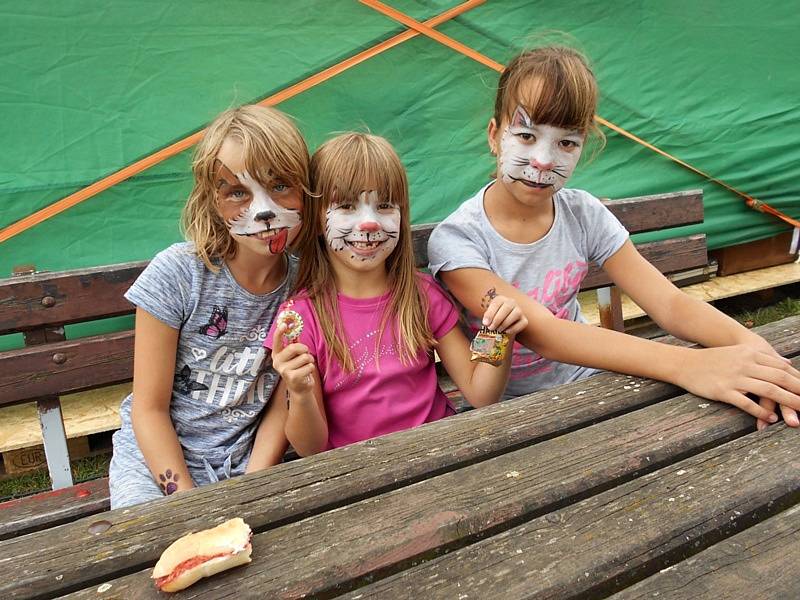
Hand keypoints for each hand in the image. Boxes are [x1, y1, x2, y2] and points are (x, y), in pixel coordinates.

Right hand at [271, 323, 314, 394]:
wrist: (299, 388)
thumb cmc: (298, 368)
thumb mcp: (294, 354)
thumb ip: (293, 341)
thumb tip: (294, 326)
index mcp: (276, 354)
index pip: (276, 341)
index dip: (280, 332)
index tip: (284, 324)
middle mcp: (277, 362)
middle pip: (294, 347)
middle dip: (304, 349)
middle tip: (305, 353)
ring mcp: (284, 370)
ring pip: (304, 357)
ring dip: (309, 360)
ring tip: (305, 366)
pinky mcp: (293, 377)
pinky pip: (309, 366)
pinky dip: (311, 368)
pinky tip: (306, 373)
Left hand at [481, 294, 527, 335]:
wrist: (503, 323)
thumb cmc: (494, 318)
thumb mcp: (489, 315)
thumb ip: (487, 317)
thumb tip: (486, 323)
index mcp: (500, 299)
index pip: (496, 303)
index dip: (490, 314)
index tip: (485, 323)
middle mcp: (511, 302)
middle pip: (507, 308)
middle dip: (497, 320)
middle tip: (491, 328)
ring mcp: (519, 310)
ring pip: (516, 314)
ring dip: (505, 323)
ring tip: (498, 330)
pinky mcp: (524, 320)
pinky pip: (522, 323)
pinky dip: (514, 328)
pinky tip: (506, 331)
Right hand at [677, 344, 799, 425]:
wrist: (685, 363)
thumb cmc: (714, 359)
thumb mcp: (739, 352)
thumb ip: (763, 357)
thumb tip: (787, 362)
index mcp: (751, 354)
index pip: (782, 367)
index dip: (799, 379)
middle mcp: (745, 364)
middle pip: (779, 379)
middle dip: (799, 391)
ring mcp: (734, 378)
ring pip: (768, 391)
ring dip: (787, 404)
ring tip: (798, 416)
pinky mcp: (723, 390)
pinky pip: (746, 402)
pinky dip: (760, 412)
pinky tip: (771, 418)